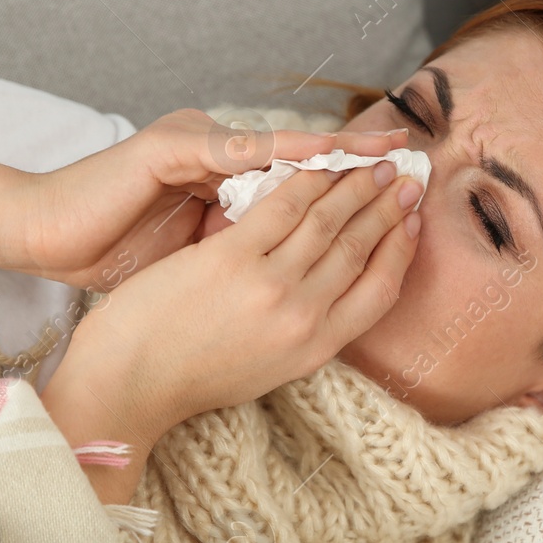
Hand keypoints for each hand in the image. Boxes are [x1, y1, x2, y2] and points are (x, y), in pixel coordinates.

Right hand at [5, 108, 408, 288]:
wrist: (52, 240)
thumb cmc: (124, 258)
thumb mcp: (203, 265)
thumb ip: (251, 258)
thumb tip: (306, 279)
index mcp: (228, 186)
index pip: (305, 188)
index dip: (354, 190)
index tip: (406, 196)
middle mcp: (220, 155)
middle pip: (307, 160)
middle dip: (363, 165)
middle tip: (415, 159)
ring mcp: (196, 144)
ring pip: (281, 145)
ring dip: (337, 149)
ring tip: (384, 151)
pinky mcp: (170, 144)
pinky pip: (237, 146)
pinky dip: (283, 148)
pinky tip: (324, 153)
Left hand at [40, 157, 424, 453]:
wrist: (129, 382)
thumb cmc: (189, 377)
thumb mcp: (265, 369)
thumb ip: (298, 333)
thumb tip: (324, 299)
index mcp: (315, 349)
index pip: (380, 291)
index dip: (402, 249)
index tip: (412, 221)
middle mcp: (303, 319)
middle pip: (361, 249)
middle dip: (389, 206)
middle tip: (408, 177)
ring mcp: (270, 287)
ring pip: (329, 221)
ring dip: (357, 185)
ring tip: (377, 163)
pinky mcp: (232, 260)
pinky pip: (281, 206)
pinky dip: (305, 178)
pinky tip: (321, 160)